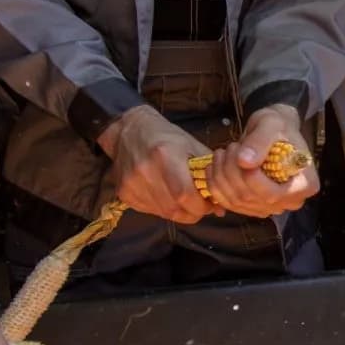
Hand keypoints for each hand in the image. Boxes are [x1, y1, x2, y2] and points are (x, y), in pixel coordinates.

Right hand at [100, 105, 214, 224]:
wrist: (129, 130)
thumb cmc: (166, 137)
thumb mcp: (192, 147)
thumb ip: (209, 174)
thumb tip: (220, 207)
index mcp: (165, 155)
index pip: (185, 195)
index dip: (201, 206)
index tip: (209, 204)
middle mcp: (145, 171)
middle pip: (174, 209)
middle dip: (192, 211)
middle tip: (199, 204)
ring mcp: (131, 183)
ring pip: (163, 213)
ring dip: (179, 211)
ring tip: (184, 198)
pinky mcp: (124, 192)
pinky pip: (151, 210)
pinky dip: (163, 208)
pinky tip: (167, 195)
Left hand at [203, 104, 315, 218]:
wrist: (274, 133)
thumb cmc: (278, 126)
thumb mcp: (271, 124)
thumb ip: (260, 141)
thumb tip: (244, 161)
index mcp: (304, 185)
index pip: (272, 194)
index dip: (250, 178)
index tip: (239, 152)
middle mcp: (290, 202)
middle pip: (251, 198)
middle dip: (231, 172)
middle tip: (228, 147)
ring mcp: (271, 207)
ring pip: (236, 201)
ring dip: (220, 176)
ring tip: (221, 153)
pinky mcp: (254, 207)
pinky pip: (229, 204)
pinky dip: (215, 185)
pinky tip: (214, 167)